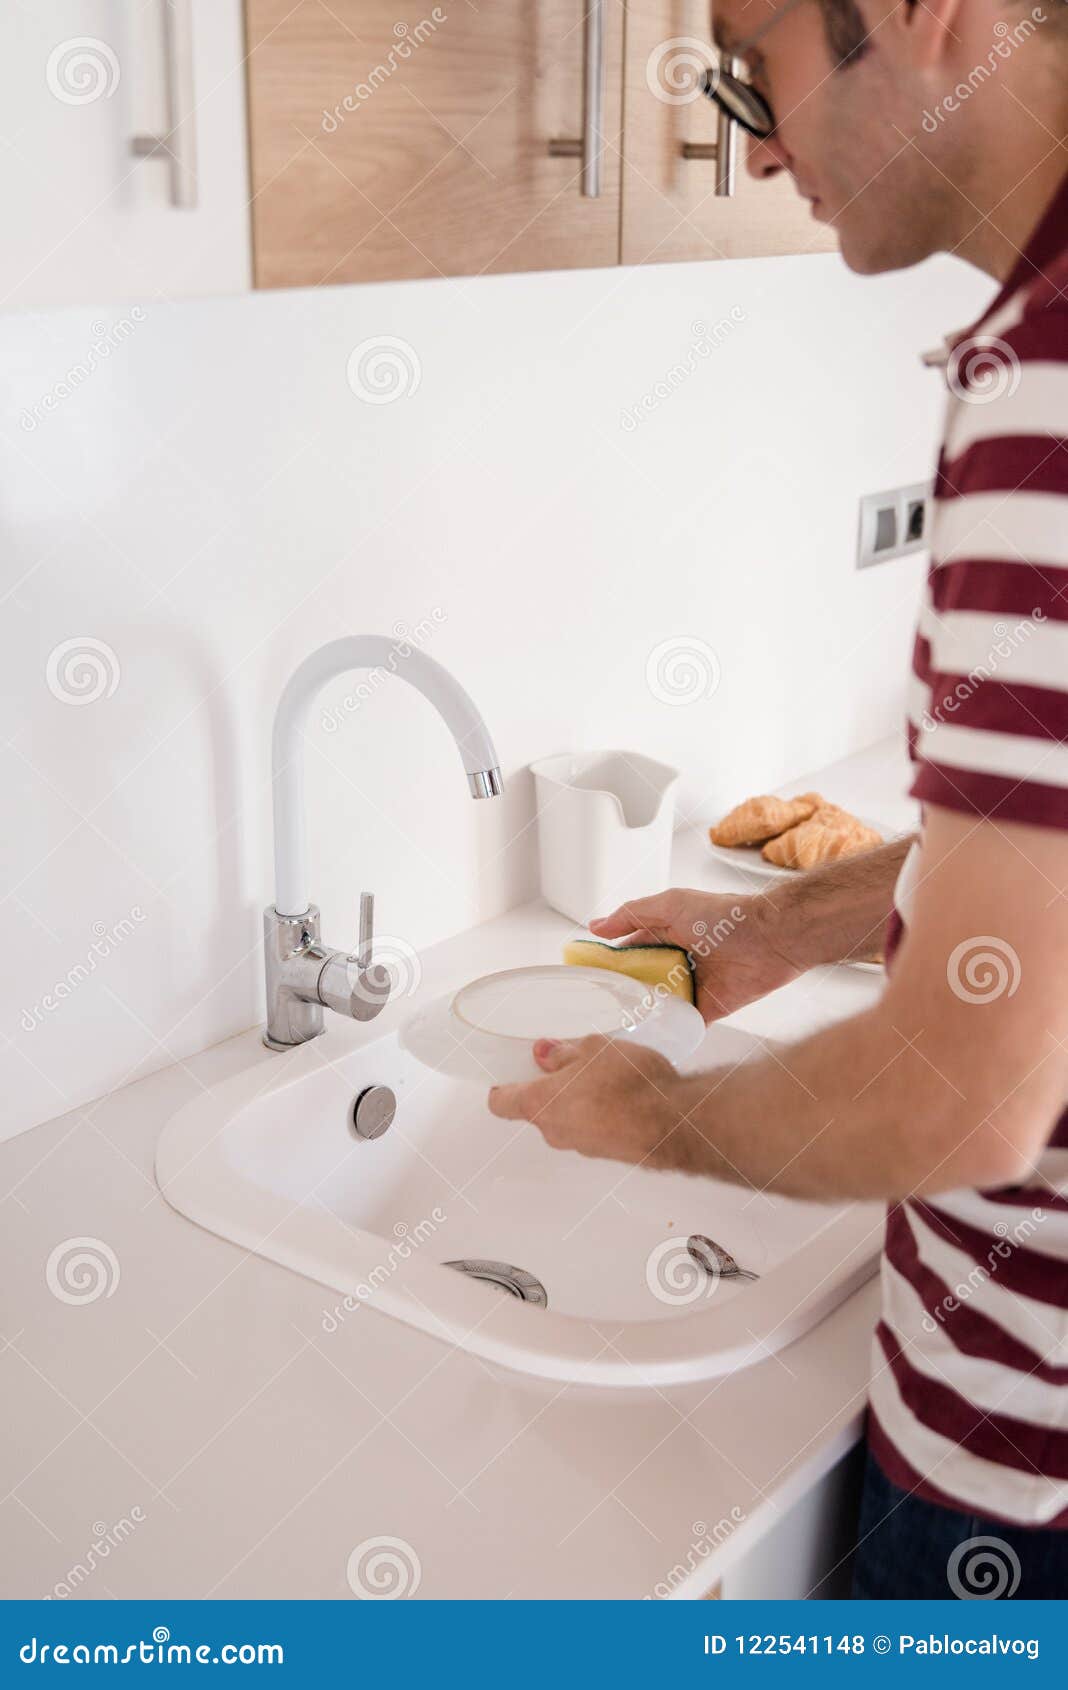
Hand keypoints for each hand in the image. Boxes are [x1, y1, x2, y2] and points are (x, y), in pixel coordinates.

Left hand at [487, 1036, 691, 1168]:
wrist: (674, 1123)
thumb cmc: (629, 1083)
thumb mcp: (593, 1048)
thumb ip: (563, 1052)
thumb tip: (546, 1054)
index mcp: (540, 1104)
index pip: (501, 1103)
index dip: (503, 1087)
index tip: (511, 1073)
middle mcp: (555, 1132)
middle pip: (538, 1110)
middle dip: (551, 1086)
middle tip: (571, 1062)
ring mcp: (581, 1147)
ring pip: (568, 1119)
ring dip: (578, 1099)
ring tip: (605, 1074)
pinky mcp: (607, 1153)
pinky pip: (593, 1129)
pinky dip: (601, 1113)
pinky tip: (624, 1093)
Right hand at [589, 887, 800, 1022]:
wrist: (772, 939)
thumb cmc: (726, 916)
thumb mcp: (671, 904)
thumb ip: (632, 914)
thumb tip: (597, 926)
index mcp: (668, 934)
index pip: (630, 949)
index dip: (610, 960)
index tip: (588, 974)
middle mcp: (678, 960)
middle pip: (643, 980)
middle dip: (624, 991)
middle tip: (597, 1006)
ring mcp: (693, 985)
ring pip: (660, 1004)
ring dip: (644, 1012)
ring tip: (617, 1026)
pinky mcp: (710, 1009)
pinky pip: (684, 1023)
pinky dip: (670, 1030)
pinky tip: (650, 1038)